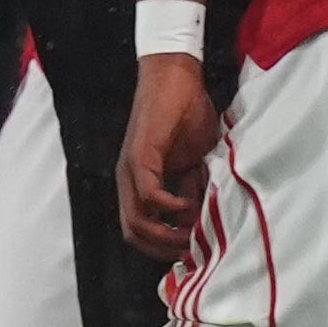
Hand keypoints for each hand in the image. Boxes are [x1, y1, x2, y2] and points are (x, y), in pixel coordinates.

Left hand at [118, 53, 217, 261]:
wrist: (177, 75)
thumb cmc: (186, 113)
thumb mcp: (194, 160)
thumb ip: (192, 188)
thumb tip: (199, 218)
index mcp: (139, 183)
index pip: (140, 230)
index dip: (163, 247)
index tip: (192, 251)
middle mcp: (128, 180)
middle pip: (133, 234)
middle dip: (164, 249)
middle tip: (193, 251)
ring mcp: (131, 168)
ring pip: (136, 221)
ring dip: (166, 235)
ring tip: (192, 235)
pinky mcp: (140, 154)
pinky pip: (148, 194)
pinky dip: (168, 208)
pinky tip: (188, 206)